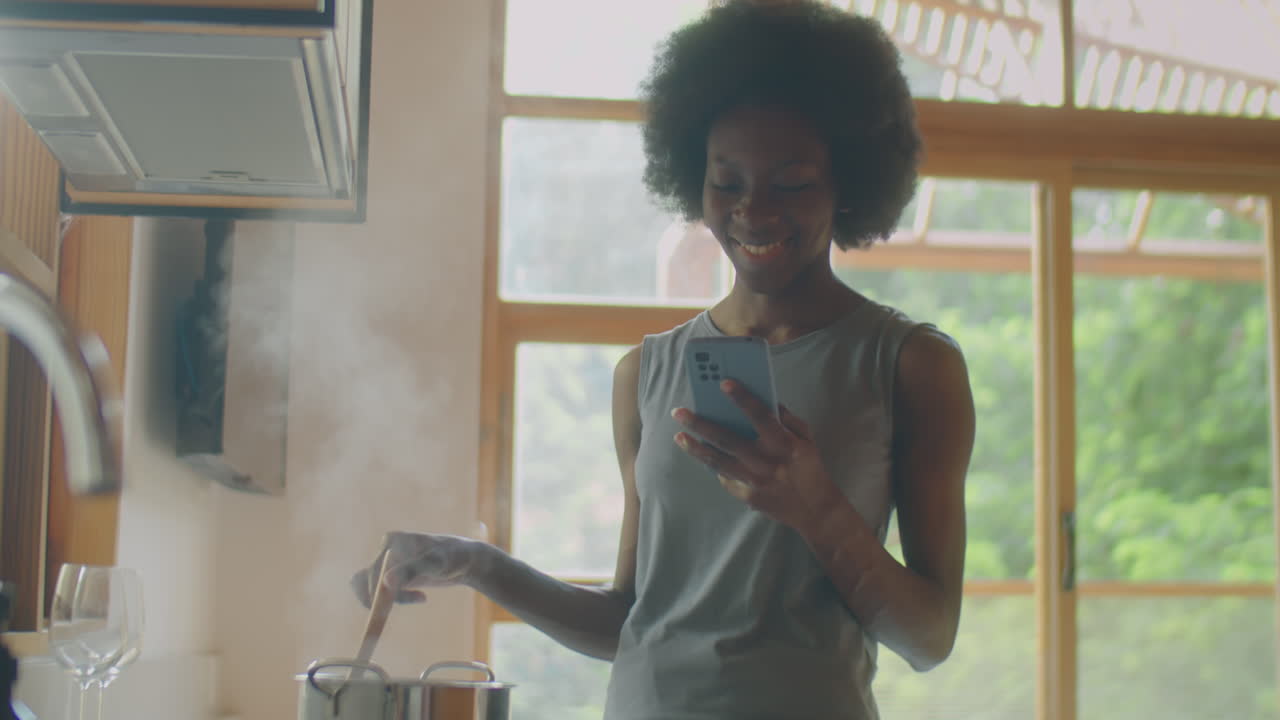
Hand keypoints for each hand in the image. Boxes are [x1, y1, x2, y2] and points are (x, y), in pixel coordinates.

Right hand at [350, 532, 485, 608]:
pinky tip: (422, 597)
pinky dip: (393, 601)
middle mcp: (387, 549)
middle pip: (366, 580)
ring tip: (419, 598)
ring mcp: (389, 562)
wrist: (465, 560)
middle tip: (408, 606)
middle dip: (382, 599)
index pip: (374, 571)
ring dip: (384, 602)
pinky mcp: (394, 574)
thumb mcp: (436, 564)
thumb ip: (412, 570)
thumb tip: (385, 582)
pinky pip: (380, 592)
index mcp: (393, 540)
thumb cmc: (454, 557)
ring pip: (368, 588)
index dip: (377, 593)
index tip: (387, 612)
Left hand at [672, 379, 840, 532]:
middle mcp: (766, 463)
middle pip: (727, 439)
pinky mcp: (747, 496)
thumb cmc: (809, 468)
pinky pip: (725, 477)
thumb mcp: (806, 439)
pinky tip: (701, 454)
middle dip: (700, 424)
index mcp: (784, 444)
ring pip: (717, 461)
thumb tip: (764, 400)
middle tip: (679, 411)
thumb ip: (787, 419)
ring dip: (695, 447)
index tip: (723, 382)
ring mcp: (755, 482)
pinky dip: (713, 465)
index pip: (761, 416)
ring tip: (679, 435)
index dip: (743, 398)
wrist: (814, 510)